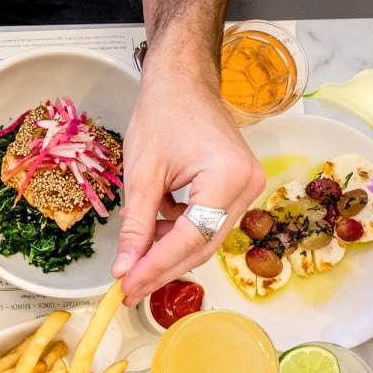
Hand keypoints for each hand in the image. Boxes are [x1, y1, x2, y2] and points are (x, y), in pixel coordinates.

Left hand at [112, 70, 261, 305]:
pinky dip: (177, 234)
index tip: (126, 287)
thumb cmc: (162, 115)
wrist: (183, 83)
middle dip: (161, 268)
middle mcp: (248, 187)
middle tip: (126, 289)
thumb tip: (125, 270)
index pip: (191, 238)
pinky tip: (151, 233)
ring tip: (132, 261)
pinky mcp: (237, 190)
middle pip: (202, 245)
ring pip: (205, 239)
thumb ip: (135, 226)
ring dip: (168, 253)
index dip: (156, 267)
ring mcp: (248, 189)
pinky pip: (207, 224)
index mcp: (228, 178)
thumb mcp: (141, 174)